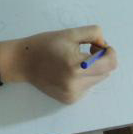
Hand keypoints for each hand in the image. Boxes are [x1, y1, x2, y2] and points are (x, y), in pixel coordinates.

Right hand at [0, 25, 116, 103]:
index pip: (110, 63)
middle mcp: (76, 85)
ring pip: (97, 80)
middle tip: (85, 49)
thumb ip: (93, 34)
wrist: (22, 62)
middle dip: (100, 59)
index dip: (109, 52)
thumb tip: (104, 45)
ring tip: (74, 60)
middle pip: (105, 72)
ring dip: (93, 69)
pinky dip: (83, 78)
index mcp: (77, 66)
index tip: (97, 45)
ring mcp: (73, 95)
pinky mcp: (69, 100)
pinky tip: (67, 72)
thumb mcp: (69, 33)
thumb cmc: (44, 44)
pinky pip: (86, 87)